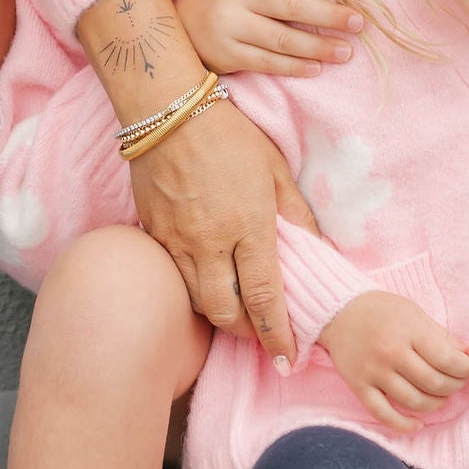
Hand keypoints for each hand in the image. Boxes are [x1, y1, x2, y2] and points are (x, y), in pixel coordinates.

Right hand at [127, 98, 316, 359]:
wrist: (166, 108)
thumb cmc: (229, 133)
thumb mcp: (274, 168)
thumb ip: (295, 213)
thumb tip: (316, 249)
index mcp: (248, 226)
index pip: (264, 298)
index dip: (276, 334)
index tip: (287, 359)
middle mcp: (210, 242)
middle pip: (225, 314)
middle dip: (246, 333)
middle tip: (262, 333)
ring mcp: (176, 241)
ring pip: (197, 300)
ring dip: (219, 313)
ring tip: (237, 308)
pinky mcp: (152, 233)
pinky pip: (174, 275)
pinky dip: (193, 285)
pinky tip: (206, 276)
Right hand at [176, 0, 362, 77]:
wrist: (173, 29)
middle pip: (291, 5)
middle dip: (329, 14)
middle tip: (359, 22)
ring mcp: (231, 26)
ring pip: (283, 38)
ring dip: (319, 46)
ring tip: (347, 51)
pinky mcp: (228, 54)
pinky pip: (268, 62)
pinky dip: (295, 66)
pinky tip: (317, 67)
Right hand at [319, 291, 468, 432]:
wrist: (339, 311)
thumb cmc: (382, 310)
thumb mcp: (415, 313)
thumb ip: (441, 336)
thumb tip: (466, 357)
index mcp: (409, 331)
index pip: (448, 361)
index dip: (464, 369)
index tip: (466, 368)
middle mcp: (391, 352)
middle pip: (434, 383)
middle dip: (454, 387)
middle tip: (455, 382)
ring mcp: (374, 372)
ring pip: (414, 401)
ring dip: (435, 404)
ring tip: (439, 397)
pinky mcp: (359, 386)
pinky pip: (383, 414)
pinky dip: (403, 424)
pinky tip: (416, 423)